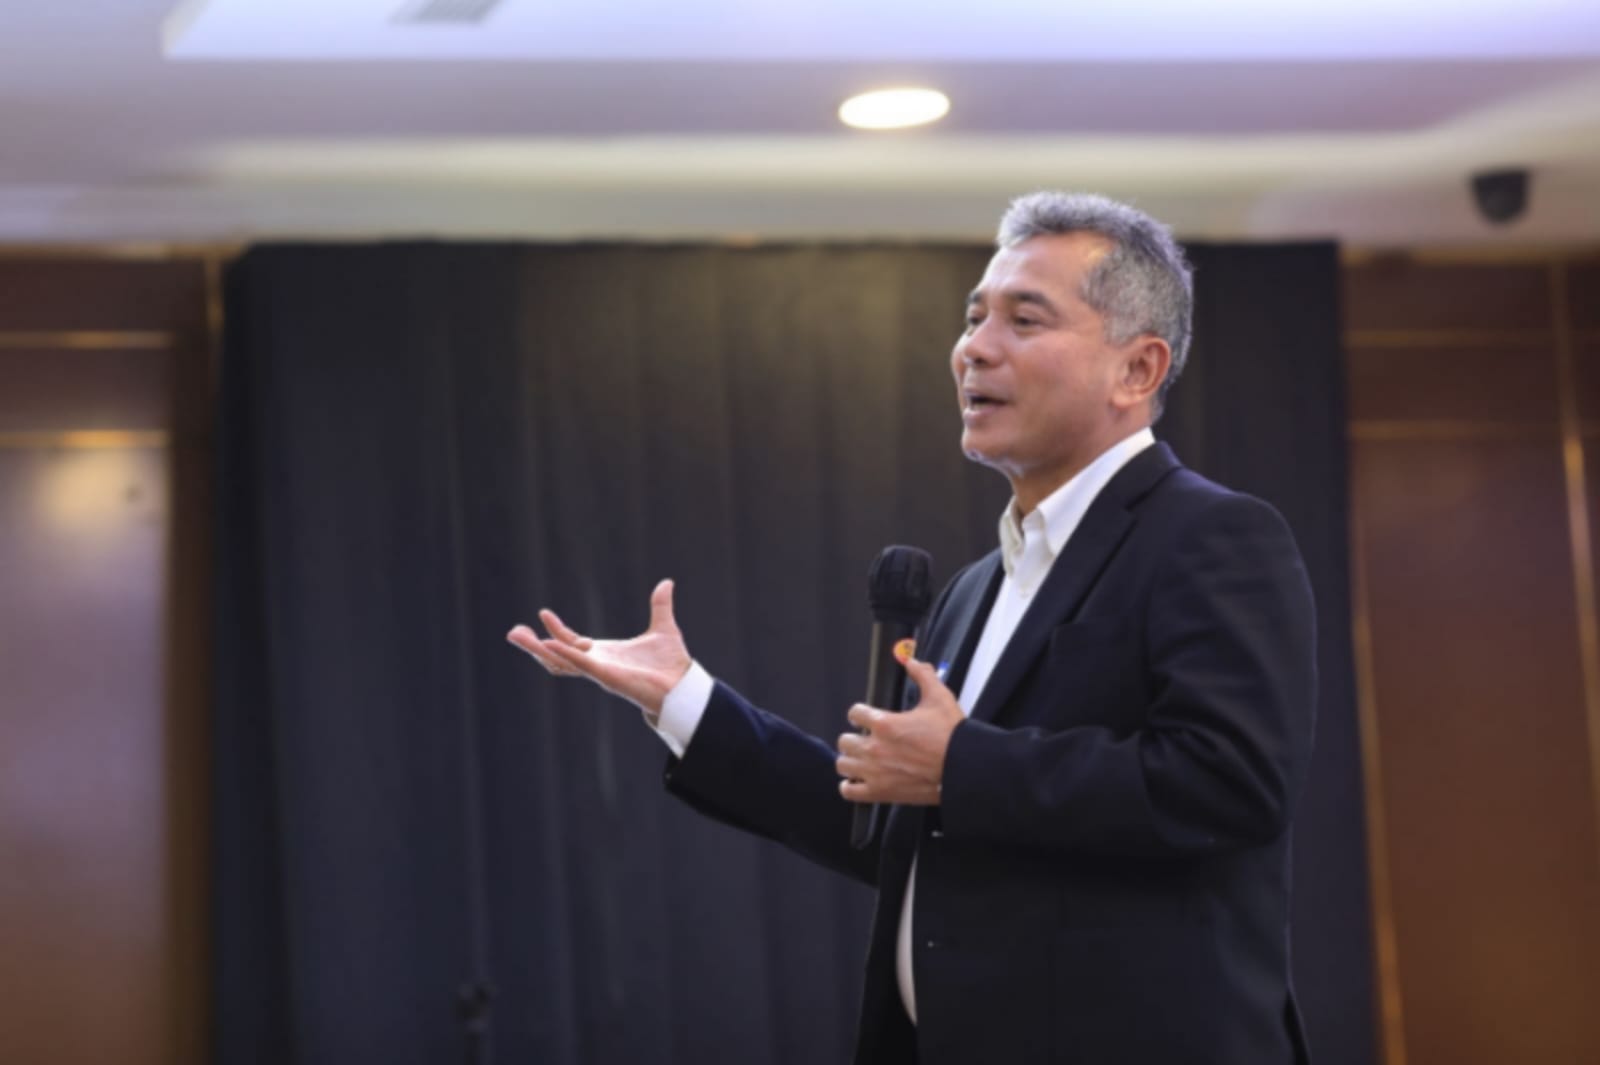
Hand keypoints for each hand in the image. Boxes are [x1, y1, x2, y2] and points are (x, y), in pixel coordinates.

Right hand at [506, 579, 691, 717]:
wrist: (684, 685)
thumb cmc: (672, 665)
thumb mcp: (663, 627)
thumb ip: (660, 605)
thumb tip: (667, 583)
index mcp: (604, 654)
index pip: (572, 642)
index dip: (556, 630)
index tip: (543, 613)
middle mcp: (597, 664)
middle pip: (557, 656)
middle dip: (534, 646)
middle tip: (513, 633)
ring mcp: (599, 671)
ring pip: (561, 662)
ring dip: (538, 650)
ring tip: (517, 637)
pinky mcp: (606, 676)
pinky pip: (580, 664)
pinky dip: (564, 654)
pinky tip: (548, 645)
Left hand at [835, 646, 963, 805]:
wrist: (962, 768)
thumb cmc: (952, 738)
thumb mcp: (939, 698)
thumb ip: (923, 676)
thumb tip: (912, 661)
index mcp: (885, 724)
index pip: (855, 713)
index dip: (859, 713)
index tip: (863, 717)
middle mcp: (875, 748)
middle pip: (845, 740)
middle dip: (854, 738)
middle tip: (864, 740)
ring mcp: (875, 772)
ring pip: (843, 764)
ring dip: (850, 761)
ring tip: (860, 760)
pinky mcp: (880, 793)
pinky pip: (849, 791)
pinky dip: (850, 787)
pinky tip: (857, 782)